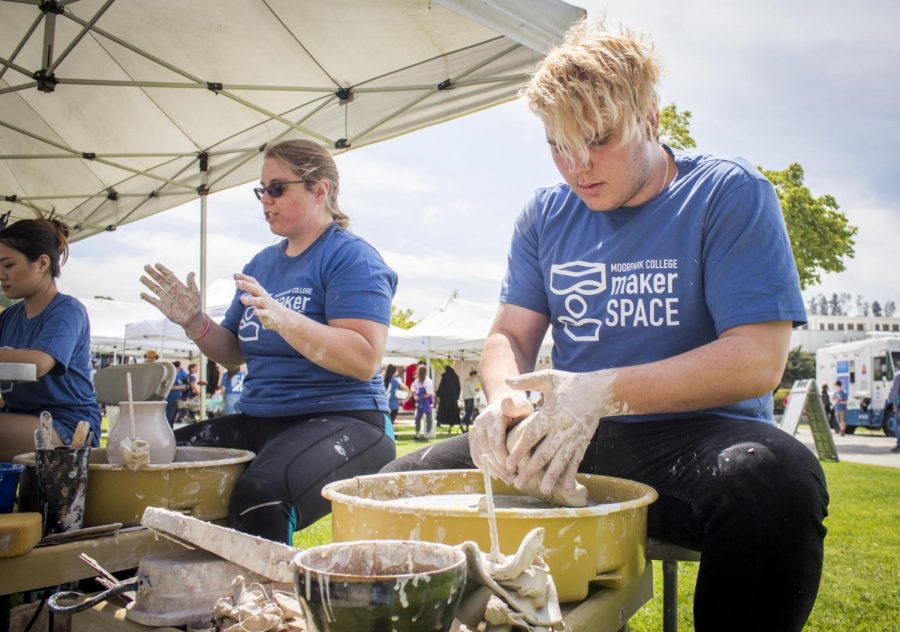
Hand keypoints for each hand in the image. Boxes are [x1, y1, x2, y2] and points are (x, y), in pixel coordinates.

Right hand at [140, 263, 200, 326]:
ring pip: (155, 288)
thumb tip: (192, 273)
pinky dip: (147, 298)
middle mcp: (170, 290)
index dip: (163, 270)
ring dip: (148, 283)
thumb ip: (191, 283)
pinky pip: (153, 301)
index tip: (156, 264)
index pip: (168, 275)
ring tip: (142, 277)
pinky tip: (142, 294)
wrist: (192, 318)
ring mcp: (166, 298)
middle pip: (160, 280)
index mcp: (178, 286)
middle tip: (146, 267)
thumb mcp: (195, 292)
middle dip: (153, 273)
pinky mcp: (162, 306)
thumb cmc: (195, 305)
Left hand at [235, 273, 291, 333]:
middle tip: (236, 283)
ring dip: (251, 299)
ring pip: (259, 301)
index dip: (245, 278)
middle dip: (246, 286)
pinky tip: (254, 312)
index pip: (253, 283)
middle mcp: (264, 298)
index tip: (235, 275)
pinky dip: (260, 312)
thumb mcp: (259, 297)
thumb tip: (237, 279)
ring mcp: (267, 306)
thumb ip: (249, 290)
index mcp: (261, 293)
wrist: (284, 318)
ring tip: (242, 299)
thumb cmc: (268, 307)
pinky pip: (265, 313)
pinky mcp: (270, 315)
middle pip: (256, 289)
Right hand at [469, 392, 532, 484]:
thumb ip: (518, 406)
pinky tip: (497, 475)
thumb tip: (507, 402)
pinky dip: (485, 468)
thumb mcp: (522, 405)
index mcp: (492, 417)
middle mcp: (480, 424)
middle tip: (512, 480)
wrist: (504, 403)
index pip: (495, 442)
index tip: (514, 470)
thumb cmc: (518, 408)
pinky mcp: (472, 438)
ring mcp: (474, 431)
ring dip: (493, 471)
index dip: (503, 458)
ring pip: (481, 456)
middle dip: (500, 468)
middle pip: (487, 452)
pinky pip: (476, 456)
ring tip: (507, 480)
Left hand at [504, 368, 619, 494]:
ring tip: (542, 490)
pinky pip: (576, 460)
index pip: (531, 436)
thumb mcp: (548, 378)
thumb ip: (527, 381)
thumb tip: (506, 379)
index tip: (509, 463)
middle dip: (530, 470)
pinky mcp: (583, 442)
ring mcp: (573, 437)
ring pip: (560, 460)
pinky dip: (571, 473)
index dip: (519, 450)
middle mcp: (561, 429)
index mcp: (550, 415)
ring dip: (551, 476)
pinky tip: (567, 487)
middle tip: (518, 484)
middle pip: (544, 453)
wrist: (599, 390)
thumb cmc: (570, 383)